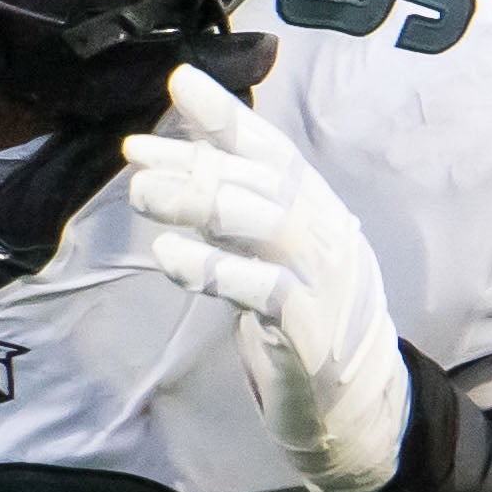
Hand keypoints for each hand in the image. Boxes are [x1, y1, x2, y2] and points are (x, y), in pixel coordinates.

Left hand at [124, 63, 411, 491]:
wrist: (355, 408)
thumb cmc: (302, 325)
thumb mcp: (269, 257)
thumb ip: (233, 211)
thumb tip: (178, 162)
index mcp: (320, 212)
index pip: (273, 150)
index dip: (227, 116)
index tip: (179, 83)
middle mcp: (328, 235)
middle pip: (263, 180)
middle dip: (195, 161)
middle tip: (135, 157)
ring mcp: (324, 282)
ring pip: (266, 221)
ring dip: (199, 202)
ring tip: (143, 196)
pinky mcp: (310, 332)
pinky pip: (263, 290)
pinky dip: (214, 269)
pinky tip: (169, 256)